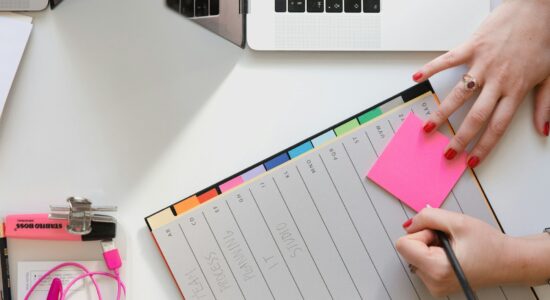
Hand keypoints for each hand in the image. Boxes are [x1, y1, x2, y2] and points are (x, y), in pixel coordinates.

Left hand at [396, 208, 549, 296]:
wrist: (509, 262)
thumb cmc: (489, 245)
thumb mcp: (457, 221)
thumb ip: (427, 217)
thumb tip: (409, 224)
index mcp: (437, 269)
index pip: (403, 245)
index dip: (420, 233)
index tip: (439, 234)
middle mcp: (433, 282)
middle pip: (407, 249)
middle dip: (425, 239)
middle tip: (449, 240)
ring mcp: (434, 286)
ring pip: (414, 254)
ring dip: (430, 246)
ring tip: (454, 247)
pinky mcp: (436, 284)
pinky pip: (422, 262)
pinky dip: (434, 254)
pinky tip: (452, 254)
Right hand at [412, 0, 549, 167]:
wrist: (538, 8)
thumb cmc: (544, 38)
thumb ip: (545, 105)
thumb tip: (543, 129)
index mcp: (516, 89)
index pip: (497, 126)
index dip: (484, 147)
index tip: (472, 160)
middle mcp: (498, 80)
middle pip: (475, 117)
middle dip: (459, 139)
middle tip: (447, 153)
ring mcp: (482, 64)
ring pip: (458, 95)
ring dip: (441, 114)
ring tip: (428, 127)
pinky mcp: (472, 47)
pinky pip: (447, 60)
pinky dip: (430, 69)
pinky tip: (417, 78)